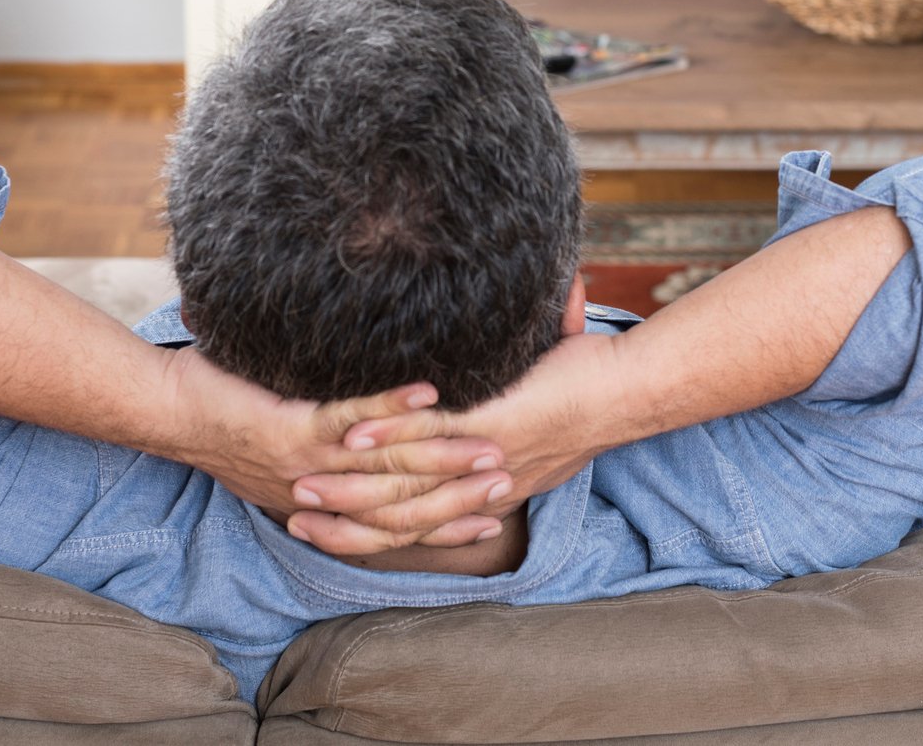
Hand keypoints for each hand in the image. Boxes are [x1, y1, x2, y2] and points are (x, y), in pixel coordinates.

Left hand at [158, 346, 511, 549]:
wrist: (168, 412)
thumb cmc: (226, 421)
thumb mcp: (284, 454)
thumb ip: (329, 455)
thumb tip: (370, 446)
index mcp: (322, 506)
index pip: (397, 526)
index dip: (447, 523)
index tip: (495, 513)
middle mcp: (321, 494)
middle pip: (404, 504)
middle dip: (461, 494)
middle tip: (509, 479)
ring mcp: (309, 463)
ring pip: (388, 468)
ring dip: (444, 454)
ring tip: (489, 442)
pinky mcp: (292, 428)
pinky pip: (351, 417)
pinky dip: (393, 406)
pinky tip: (430, 391)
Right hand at [288, 331, 626, 550]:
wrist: (629, 390)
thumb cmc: (587, 391)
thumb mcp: (535, 414)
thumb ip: (503, 411)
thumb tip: (482, 403)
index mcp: (490, 493)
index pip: (416, 524)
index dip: (368, 532)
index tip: (323, 527)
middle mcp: (482, 489)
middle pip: (399, 520)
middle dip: (343, 524)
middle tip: (293, 520)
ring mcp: (483, 460)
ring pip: (404, 489)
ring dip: (349, 490)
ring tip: (302, 487)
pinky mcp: (491, 428)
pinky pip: (427, 441)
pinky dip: (385, 438)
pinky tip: (347, 439)